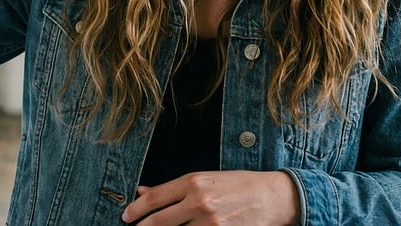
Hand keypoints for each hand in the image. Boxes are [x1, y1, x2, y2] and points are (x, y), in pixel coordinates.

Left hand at [122, 170, 299, 225]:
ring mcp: (211, 223)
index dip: (136, 210)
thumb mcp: (205, 179)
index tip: (127, 216)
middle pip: (159, 222)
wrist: (273, 197)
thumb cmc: (238, 185)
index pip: (154, 199)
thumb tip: (142, 191)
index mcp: (194, 182)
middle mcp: (200, 202)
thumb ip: (173, 188)